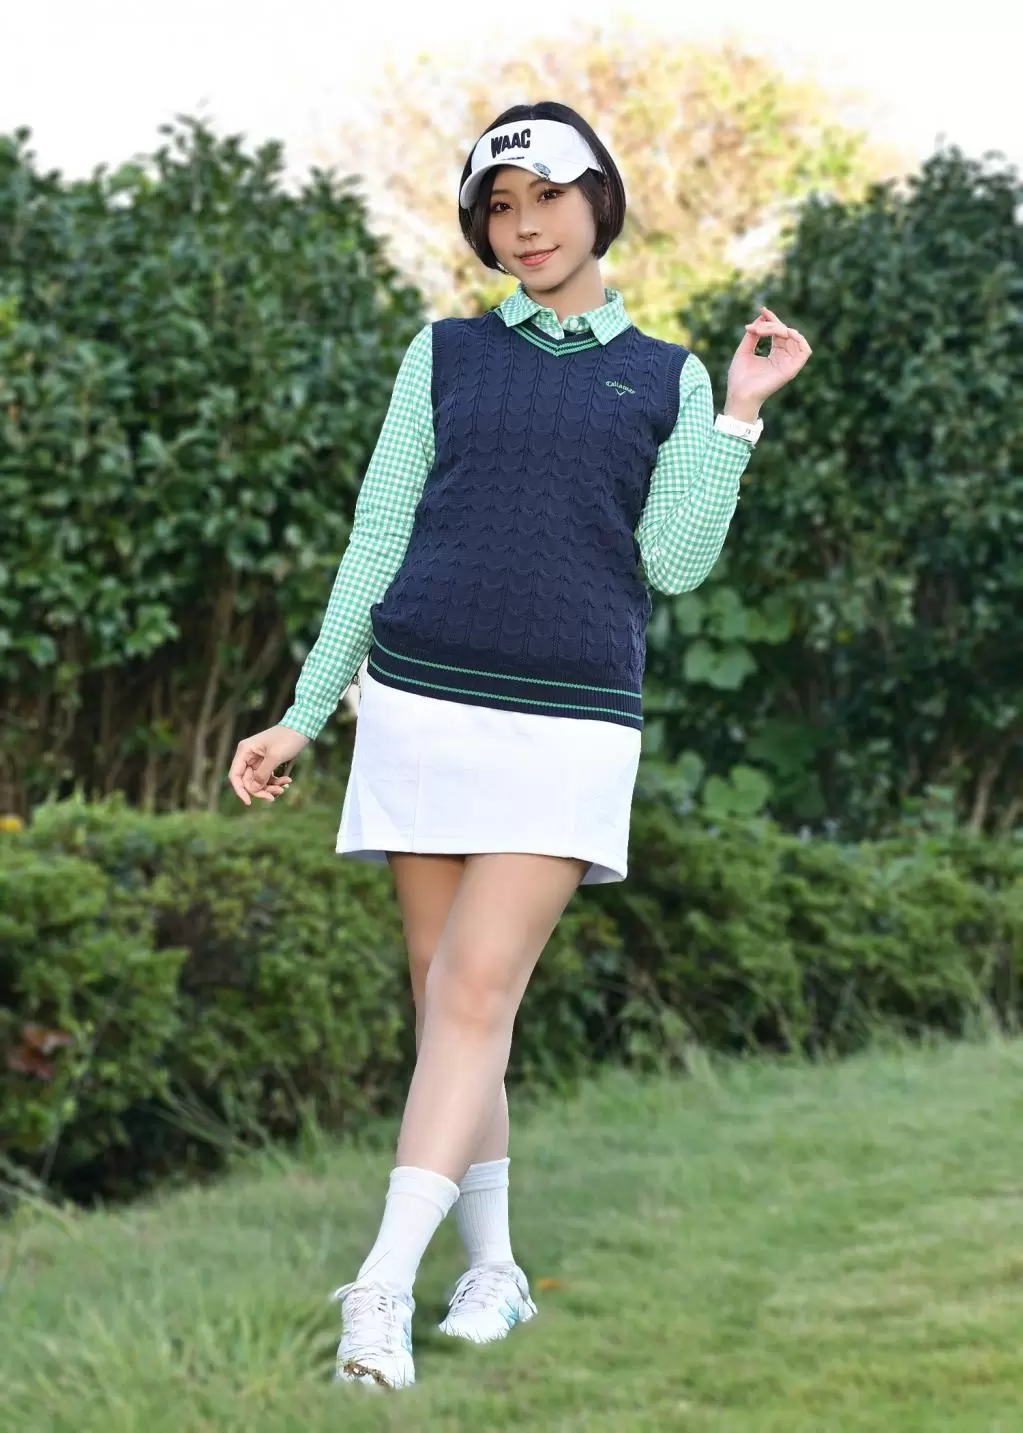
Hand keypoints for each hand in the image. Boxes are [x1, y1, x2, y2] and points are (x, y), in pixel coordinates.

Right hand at [228, 724, 308, 806]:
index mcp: (245, 751)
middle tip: (275, 795)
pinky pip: (268, 777)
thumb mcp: (274, 757)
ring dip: (271, 787)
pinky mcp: (268, 762)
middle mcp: (249, 756)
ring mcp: (258, 759)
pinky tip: (287, 780)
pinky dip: (276, 781)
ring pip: (259, 781)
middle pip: (248, 781)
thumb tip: (253, 789)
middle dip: (261, 790)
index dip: (240, 790)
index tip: (249, 802)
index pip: (235, 775)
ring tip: (284, 787)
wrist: (302, 727)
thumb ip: (262, 775)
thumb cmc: (287, 739)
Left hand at [724, 306, 811, 420]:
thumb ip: (753, 335)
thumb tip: (761, 317)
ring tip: (764, 331)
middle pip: (785, 332)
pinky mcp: (791, 370)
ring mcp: (788, 364)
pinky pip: (805, 351)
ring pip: (794, 337)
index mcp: (775, 354)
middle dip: (771, 324)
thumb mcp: (744, 350)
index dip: (772, 319)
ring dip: (780, 329)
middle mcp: (784, 358)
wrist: (738, 394)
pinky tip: (784, 333)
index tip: (762, 309)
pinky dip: (798, 339)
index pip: (778, 332)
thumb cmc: (739, 377)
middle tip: (756, 328)